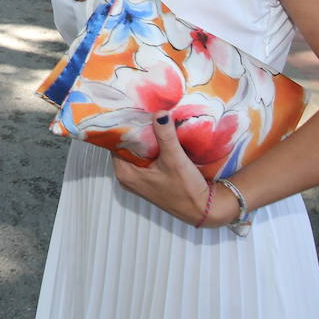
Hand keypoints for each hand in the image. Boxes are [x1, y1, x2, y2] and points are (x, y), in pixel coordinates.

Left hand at [112, 111, 225, 225]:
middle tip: (144, 109)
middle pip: (126, 145)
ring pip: (137, 150)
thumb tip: (159, 113)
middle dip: (136, 128)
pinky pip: (145, 156)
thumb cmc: (186, 190)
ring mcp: (138, 178)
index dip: (124, 125)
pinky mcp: (149, 178)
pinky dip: (152, 145)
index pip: (115, 142)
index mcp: (124, 173)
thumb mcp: (174, 159)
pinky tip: (160, 134)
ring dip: (145, 136)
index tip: (132, 109)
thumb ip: (165, 135)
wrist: (203, 209)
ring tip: (152, 117)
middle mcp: (127, 176)